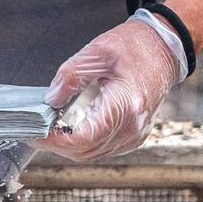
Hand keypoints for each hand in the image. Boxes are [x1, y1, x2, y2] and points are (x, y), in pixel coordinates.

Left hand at [40, 16, 181, 161]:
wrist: (165, 49)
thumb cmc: (135, 46)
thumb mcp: (97, 51)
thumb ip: (71, 76)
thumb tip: (51, 100)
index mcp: (124, 105)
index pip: (82, 139)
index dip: (55, 141)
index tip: (36, 132)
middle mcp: (132, 126)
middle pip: (85, 152)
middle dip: (57, 145)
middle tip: (37, 132)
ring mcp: (136, 134)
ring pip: (93, 155)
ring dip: (70, 147)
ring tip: (51, 131)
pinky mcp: (136, 136)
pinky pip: (104, 150)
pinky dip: (84, 145)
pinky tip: (71, 132)